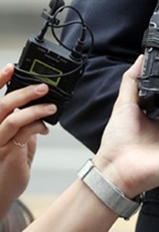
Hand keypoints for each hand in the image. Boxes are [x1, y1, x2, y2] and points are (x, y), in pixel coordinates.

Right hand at [0, 64, 56, 218]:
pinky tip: (45, 127)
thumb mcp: (14, 140)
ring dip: (34, 109)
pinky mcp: (6, 155)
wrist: (1, 196)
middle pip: (0, 105)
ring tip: (50, 106)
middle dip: (23, 92)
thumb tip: (38, 107)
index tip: (10, 67)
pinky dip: (37, 125)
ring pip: (12, 119)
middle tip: (43, 87)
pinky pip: (22, 134)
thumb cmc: (6, 167)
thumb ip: (21, 124)